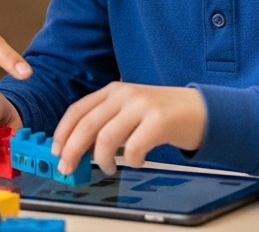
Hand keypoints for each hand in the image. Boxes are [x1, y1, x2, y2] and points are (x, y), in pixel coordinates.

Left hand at [51, 82, 206, 175]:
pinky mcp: (159, 121)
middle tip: (67, 168)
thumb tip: (80, 148)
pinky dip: (131, 161)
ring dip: (103, 159)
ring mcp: (142, 106)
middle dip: (72, 150)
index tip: (56, 150)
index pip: (77, 110)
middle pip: (87, 124)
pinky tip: (137, 161)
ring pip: (106, 138)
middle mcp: (125, 95)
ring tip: (108, 167)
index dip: (62, 132)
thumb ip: (106, 121)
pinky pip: (134, 148)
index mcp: (113, 91)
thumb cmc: (162, 114)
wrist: (202, 109)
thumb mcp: (129, 110)